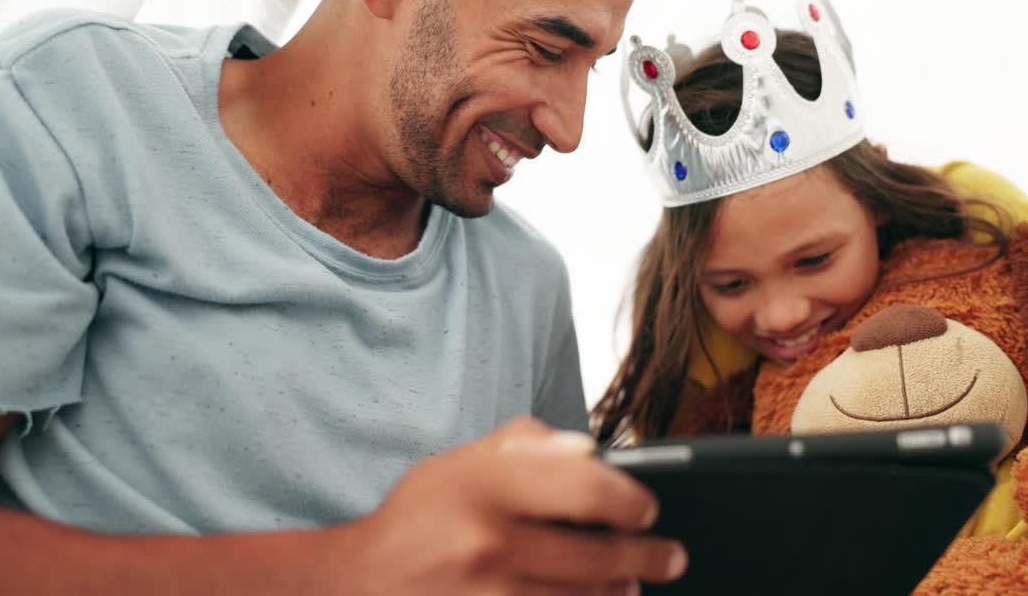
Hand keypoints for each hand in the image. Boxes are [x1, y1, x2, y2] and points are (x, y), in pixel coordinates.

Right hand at [339, 417, 686, 594]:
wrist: (358, 587)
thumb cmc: (416, 521)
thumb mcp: (459, 464)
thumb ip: (525, 446)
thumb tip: (590, 450)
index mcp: (484, 486)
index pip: (588, 487)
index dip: (630, 501)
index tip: (645, 510)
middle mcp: (488, 543)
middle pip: (599, 556)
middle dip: (647, 558)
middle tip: (669, 558)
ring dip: (619, 595)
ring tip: (630, 586)